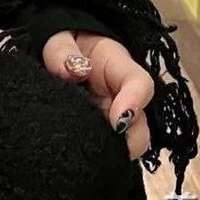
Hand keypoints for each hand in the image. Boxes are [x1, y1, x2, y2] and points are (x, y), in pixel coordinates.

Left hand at [42, 30, 153, 159]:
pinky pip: (110, 151)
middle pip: (141, 124)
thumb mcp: (58, 40)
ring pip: (128, 144)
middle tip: (100, 148)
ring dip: (112, 152)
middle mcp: (123, 96)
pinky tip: (82, 159)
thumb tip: (74, 70)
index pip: (140, 82)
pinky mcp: (105, 135)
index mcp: (117, 66)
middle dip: (127, 141)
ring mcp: (115, 118)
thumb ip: (62, 52)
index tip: (118, 122)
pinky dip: (101, 158)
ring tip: (86, 153)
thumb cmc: (64, 42)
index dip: (135, 102)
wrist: (60, 55)